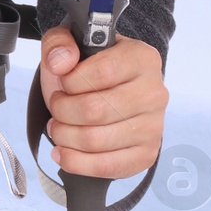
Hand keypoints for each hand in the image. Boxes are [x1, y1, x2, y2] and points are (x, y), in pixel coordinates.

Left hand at [39, 26, 166, 179]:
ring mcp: (154, 127)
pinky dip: (77, 162)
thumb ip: (59, 43)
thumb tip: (60, 63)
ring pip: (96, 140)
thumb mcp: (70, 43)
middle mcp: (154, 93)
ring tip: (58, 126)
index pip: (102, 72)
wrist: (107, 90)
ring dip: (64, 135)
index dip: (71, 80)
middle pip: (94, 110)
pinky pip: (108, 167)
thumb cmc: (89, 67)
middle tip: (56, 105)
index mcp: (141, 58)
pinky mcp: (146, 155)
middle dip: (62, 110)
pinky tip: (63, 152)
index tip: (63, 82)